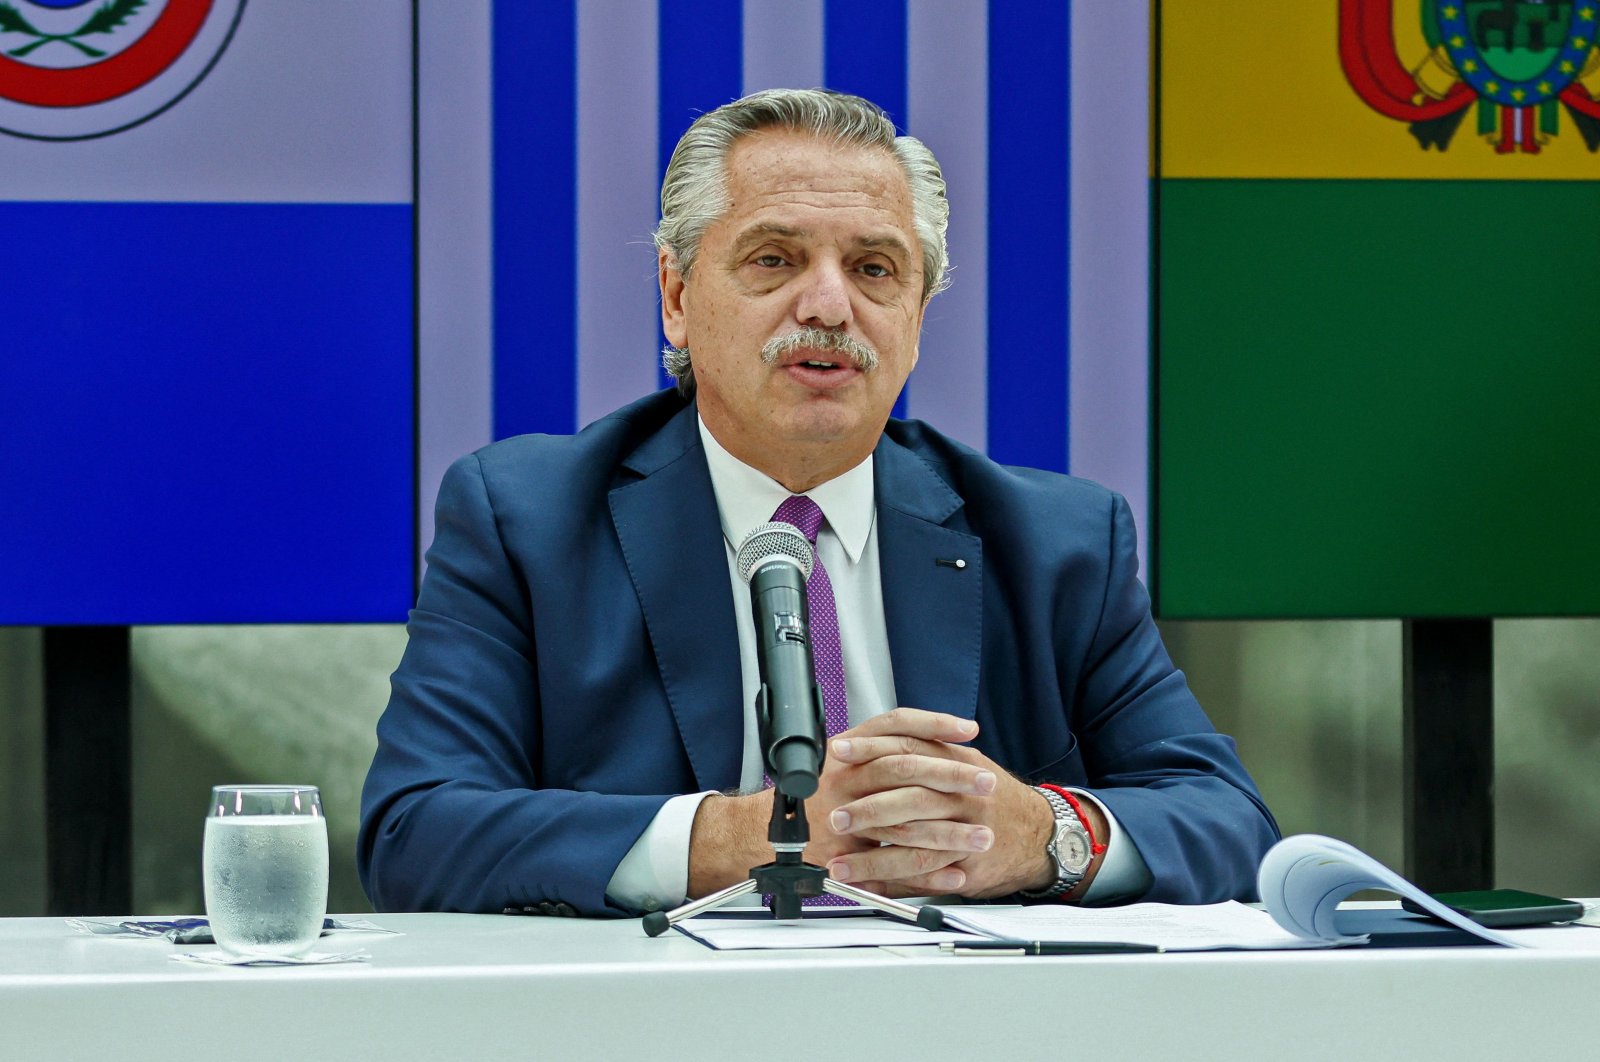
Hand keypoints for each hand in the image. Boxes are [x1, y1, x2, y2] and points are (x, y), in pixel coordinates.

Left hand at [805, 708, 1056, 898]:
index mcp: (956, 761)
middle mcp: (962, 793)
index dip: (869, 748)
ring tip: (839, 864)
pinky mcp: (968, 864)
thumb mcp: (965, 763)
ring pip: (914, 841)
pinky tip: (868, 887)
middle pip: (909, 795)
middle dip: (867, 808)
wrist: (1039, 833)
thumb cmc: (993, 798)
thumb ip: (925, 752)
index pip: (907, 745)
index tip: (837, 754)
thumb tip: (870, 749)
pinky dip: (895, 882)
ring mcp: (967, 830)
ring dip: (871, 856)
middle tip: (835, 818)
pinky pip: (925, 874)